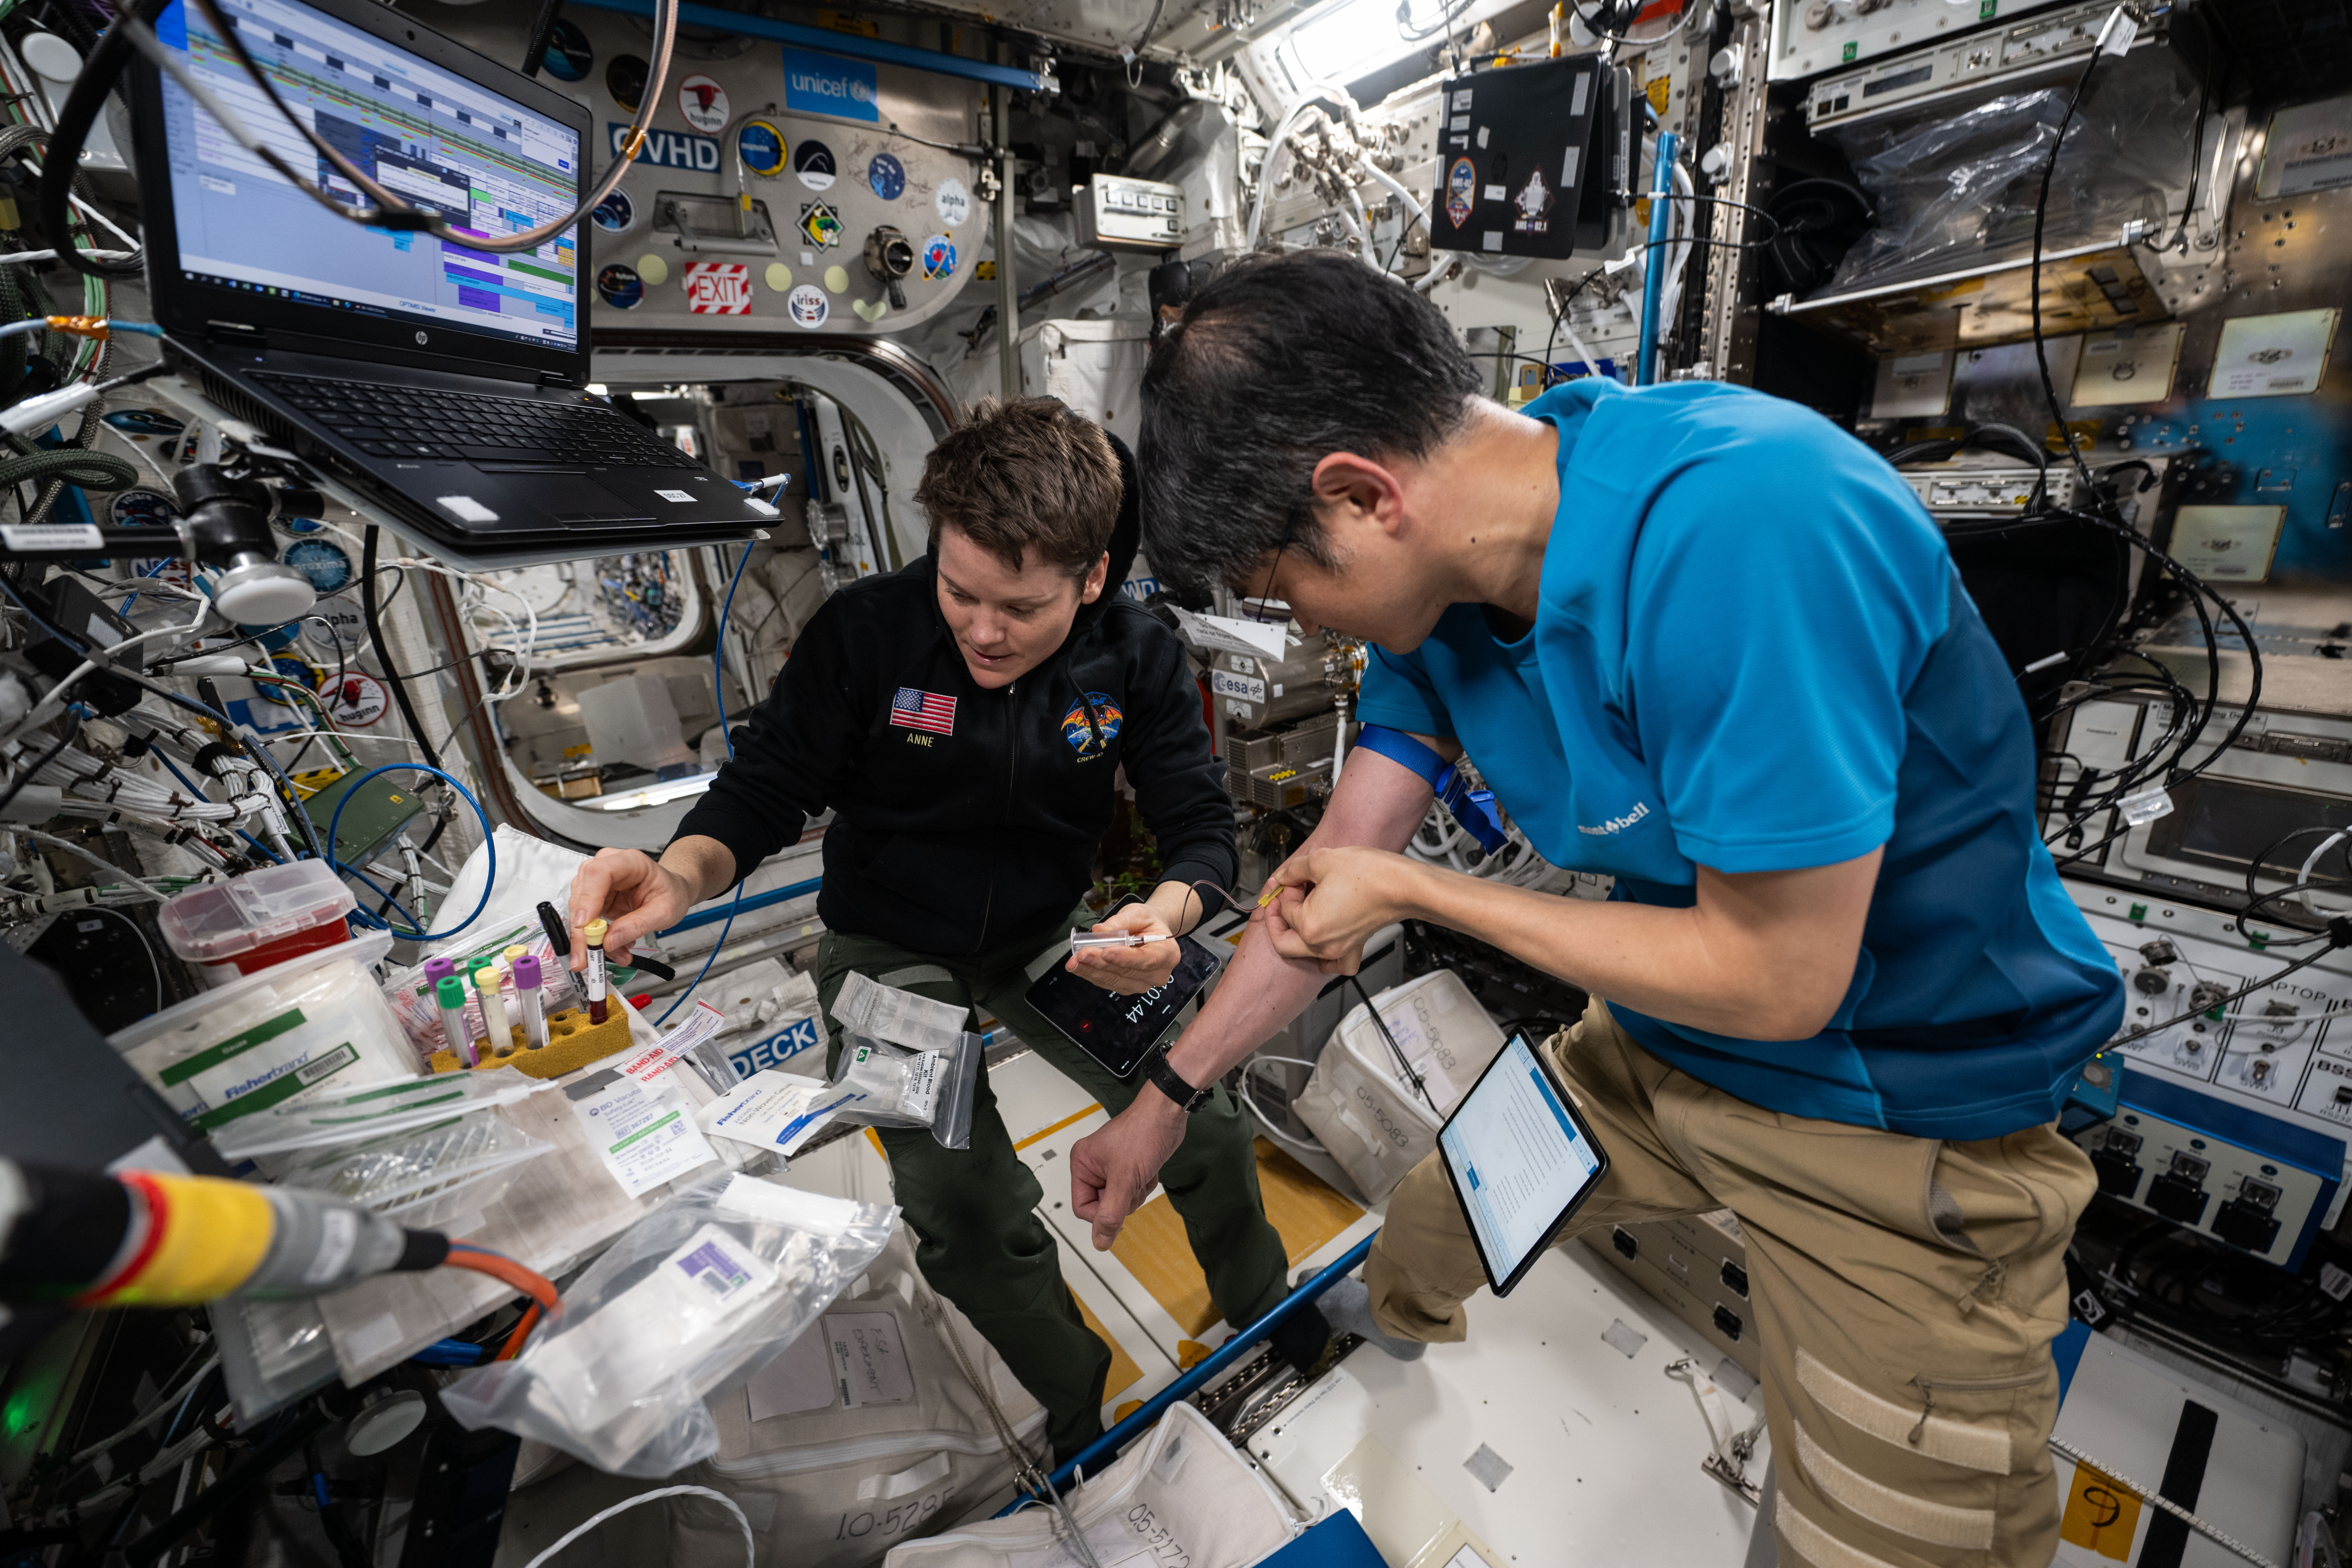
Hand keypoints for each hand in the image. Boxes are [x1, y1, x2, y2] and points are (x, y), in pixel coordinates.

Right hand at [568, 847, 695, 968]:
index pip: (598, 873)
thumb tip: (609, 941)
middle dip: (581, 930)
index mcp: (629, 861)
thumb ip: (637, 925)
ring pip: (579, 910)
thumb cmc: (670, 893)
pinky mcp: (595, 898)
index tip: (584, 925)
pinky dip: (595, 938)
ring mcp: (598, 882)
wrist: (672, 891)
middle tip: (585, 957)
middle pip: (582, 893)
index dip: (587, 898)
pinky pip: (586, 920)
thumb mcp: (664, 912)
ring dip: (589, 938)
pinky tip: (612, 948)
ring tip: (611, 955)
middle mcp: (608, 866)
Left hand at [1065, 901, 1179, 994]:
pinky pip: (1107, 983)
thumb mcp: (1138, 913)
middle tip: (1081, 954)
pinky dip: (1091, 974)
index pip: (1146, 960)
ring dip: (1091, 971)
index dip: (1125, 958)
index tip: (1105, 952)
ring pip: (1114, 980)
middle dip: (1101, 963)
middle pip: (1126, 972)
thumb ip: (1122, 921)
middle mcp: (1157, 974)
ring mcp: (1142, 984)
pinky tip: (1077, 966)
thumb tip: (1099, 930)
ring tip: (1074, 961)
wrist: (1150, 933)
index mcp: (1167, 954)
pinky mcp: (1127, 987)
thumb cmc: (1147, 923)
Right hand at [1070, 1095, 1186, 1249]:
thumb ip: (1110, 1214)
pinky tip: (1148, 1169)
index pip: (1082, 1207)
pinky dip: (1143, 1184)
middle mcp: (1094, 1165)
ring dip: (1136, 1191)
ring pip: (1120, 1200)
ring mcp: (1112, 1167)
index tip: (1118, 1207)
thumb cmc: (1143, 1132)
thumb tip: (1100, 1241)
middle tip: (1132, 1181)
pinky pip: (1133, 1191)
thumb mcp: (1124, 1178)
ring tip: (1141, 1172)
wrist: (1168, 1115)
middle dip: (1124, 1199)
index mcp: (1082, 1164)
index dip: (1102, 1214)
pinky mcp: (1128, 1167)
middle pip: (1103, 1206)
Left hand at [1257, 845, 1427, 972]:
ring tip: (1302, 911)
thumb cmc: (1370, 874)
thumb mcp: (1321, 860)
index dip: (1285, 889)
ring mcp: (1339, 949)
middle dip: (1278, 919)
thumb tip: (1283, 875)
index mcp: (1310, 926)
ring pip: (1305, 953)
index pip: (1284, 909)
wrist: (1403, 885)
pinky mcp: (1354, 947)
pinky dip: (1324, 959)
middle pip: (1283, 941)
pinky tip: (1321, 945)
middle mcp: (1322, 944)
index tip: (1292, 878)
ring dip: (1297, 933)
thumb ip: (1294, 870)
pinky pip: (1334, 964)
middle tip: (1281, 899)